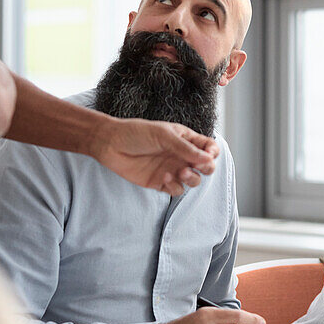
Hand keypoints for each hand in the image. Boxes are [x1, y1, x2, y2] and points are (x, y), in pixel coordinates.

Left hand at [91, 116, 219, 195]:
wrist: (111, 144)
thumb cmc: (136, 133)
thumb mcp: (164, 135)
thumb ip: (186, 148)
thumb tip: (208, 159)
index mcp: (185, 139)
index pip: (208, 147)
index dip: (213, 152)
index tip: (209, 154)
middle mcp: (181, 155)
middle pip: (205, 166)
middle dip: (207, 168)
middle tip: (199, 166)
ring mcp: (172, 169)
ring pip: (193, 180)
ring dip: (192, 178)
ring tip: (181, 172)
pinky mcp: (160, 183)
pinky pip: (176, 190)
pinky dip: (175, 186)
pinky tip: (164, 176)